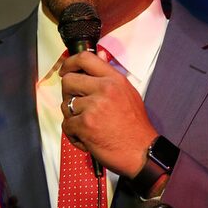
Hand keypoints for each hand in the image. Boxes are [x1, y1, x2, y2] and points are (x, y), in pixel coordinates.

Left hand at [59, 52, 157, 176]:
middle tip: (76, 103)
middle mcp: (104, 89)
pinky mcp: (85, 125)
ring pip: (66, 105)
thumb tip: (99, 56)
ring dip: (72, 116)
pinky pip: (67, 125)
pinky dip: (73, 134)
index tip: (65, 70)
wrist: (142, 152)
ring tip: (87, 124)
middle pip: (68, 80)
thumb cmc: (135, 126)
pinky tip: (86, 137)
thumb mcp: (128, 93)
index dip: (69, 63)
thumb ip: (109, 76)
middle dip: (68, 93)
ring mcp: (93, 107)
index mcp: (114, 80)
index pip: (85, 58)